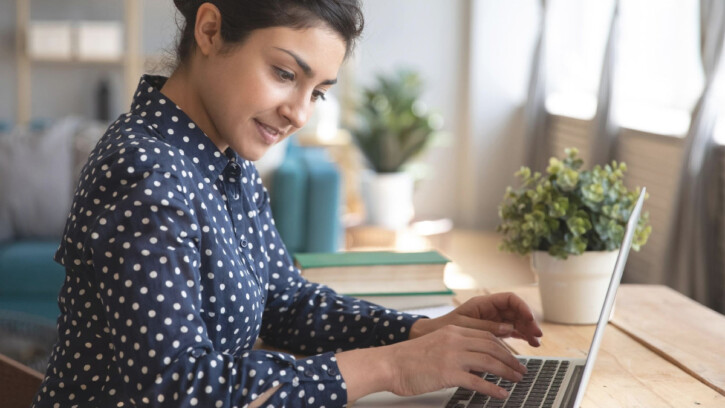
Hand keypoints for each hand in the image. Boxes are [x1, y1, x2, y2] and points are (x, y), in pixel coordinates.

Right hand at [385, 325, 527, 397]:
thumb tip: (473, 362)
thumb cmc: (408, 359)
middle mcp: (455, 340)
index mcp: (452, 331)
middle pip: (492, 347)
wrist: (389, 364)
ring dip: (507, 371)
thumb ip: (454, 348)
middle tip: (520, 369)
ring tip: (516, 380)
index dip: (503, 346)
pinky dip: (493, 388)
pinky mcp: (448, 373)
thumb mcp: (435, 345)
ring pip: (489, 361)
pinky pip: (478, 381)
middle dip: (510, 359)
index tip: (512, 355)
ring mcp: (452, 356)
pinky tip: (501, 394)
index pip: (486, 335)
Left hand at [409, 292, 542, 346]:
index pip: (509, 299)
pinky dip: (521, 336)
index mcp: (483, 303)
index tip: (529, 319)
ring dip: (527, 330)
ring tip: (536, 342)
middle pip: (516, 311)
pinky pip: (511, 331)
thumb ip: (486, 327)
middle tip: (537, 335)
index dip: (522, 307)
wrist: (431, 336)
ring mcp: (492, 320)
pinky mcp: (492, 331)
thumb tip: (508, 328)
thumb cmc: (444, 328)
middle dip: (528, 321)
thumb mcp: (464, 327)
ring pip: (516, 322)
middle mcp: (490, 310)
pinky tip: (530, 343)